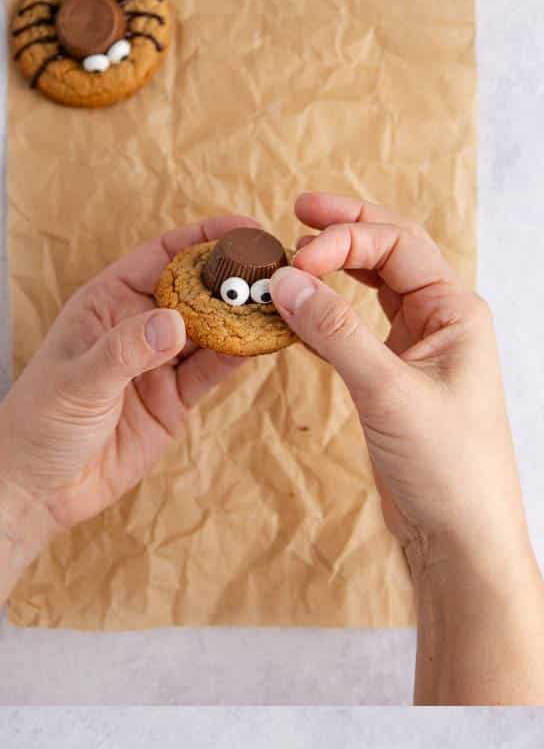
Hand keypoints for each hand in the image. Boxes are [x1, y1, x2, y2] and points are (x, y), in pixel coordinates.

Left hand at [0, 215, 251, 535]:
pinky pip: (214, 370)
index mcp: (107, 301)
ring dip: (246, 315)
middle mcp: (137, 324)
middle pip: (197, 287)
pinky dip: (242, 355)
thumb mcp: (79, 382)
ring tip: (287, 303)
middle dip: (238, 275)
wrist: (36, 489)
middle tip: (282, 268)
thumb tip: (176, 323)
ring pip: (213, 328)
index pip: (164, 254)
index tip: (249, 229)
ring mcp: (159, 362)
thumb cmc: (39, 424)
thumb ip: (127, 351)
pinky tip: (269, 341)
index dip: (207, 237)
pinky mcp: (174, 400)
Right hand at [269, 192, 528, 574]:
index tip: (295, 257)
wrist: (459, 536)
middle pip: (389, 254)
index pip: (397, 246)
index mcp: (456, 311)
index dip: (344, 239)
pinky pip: (355, 332)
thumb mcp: (387, 392)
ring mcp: (416, 352)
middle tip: (295, 212)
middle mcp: (440, 323)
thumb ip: (335, 334)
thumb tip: (288, 282)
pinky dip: (324, 318)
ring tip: (292, 255)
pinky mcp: (392, 384)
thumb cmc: (448, 467)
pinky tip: (296, 314)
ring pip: (372, 290)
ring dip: (335, 270)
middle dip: (345, 230)